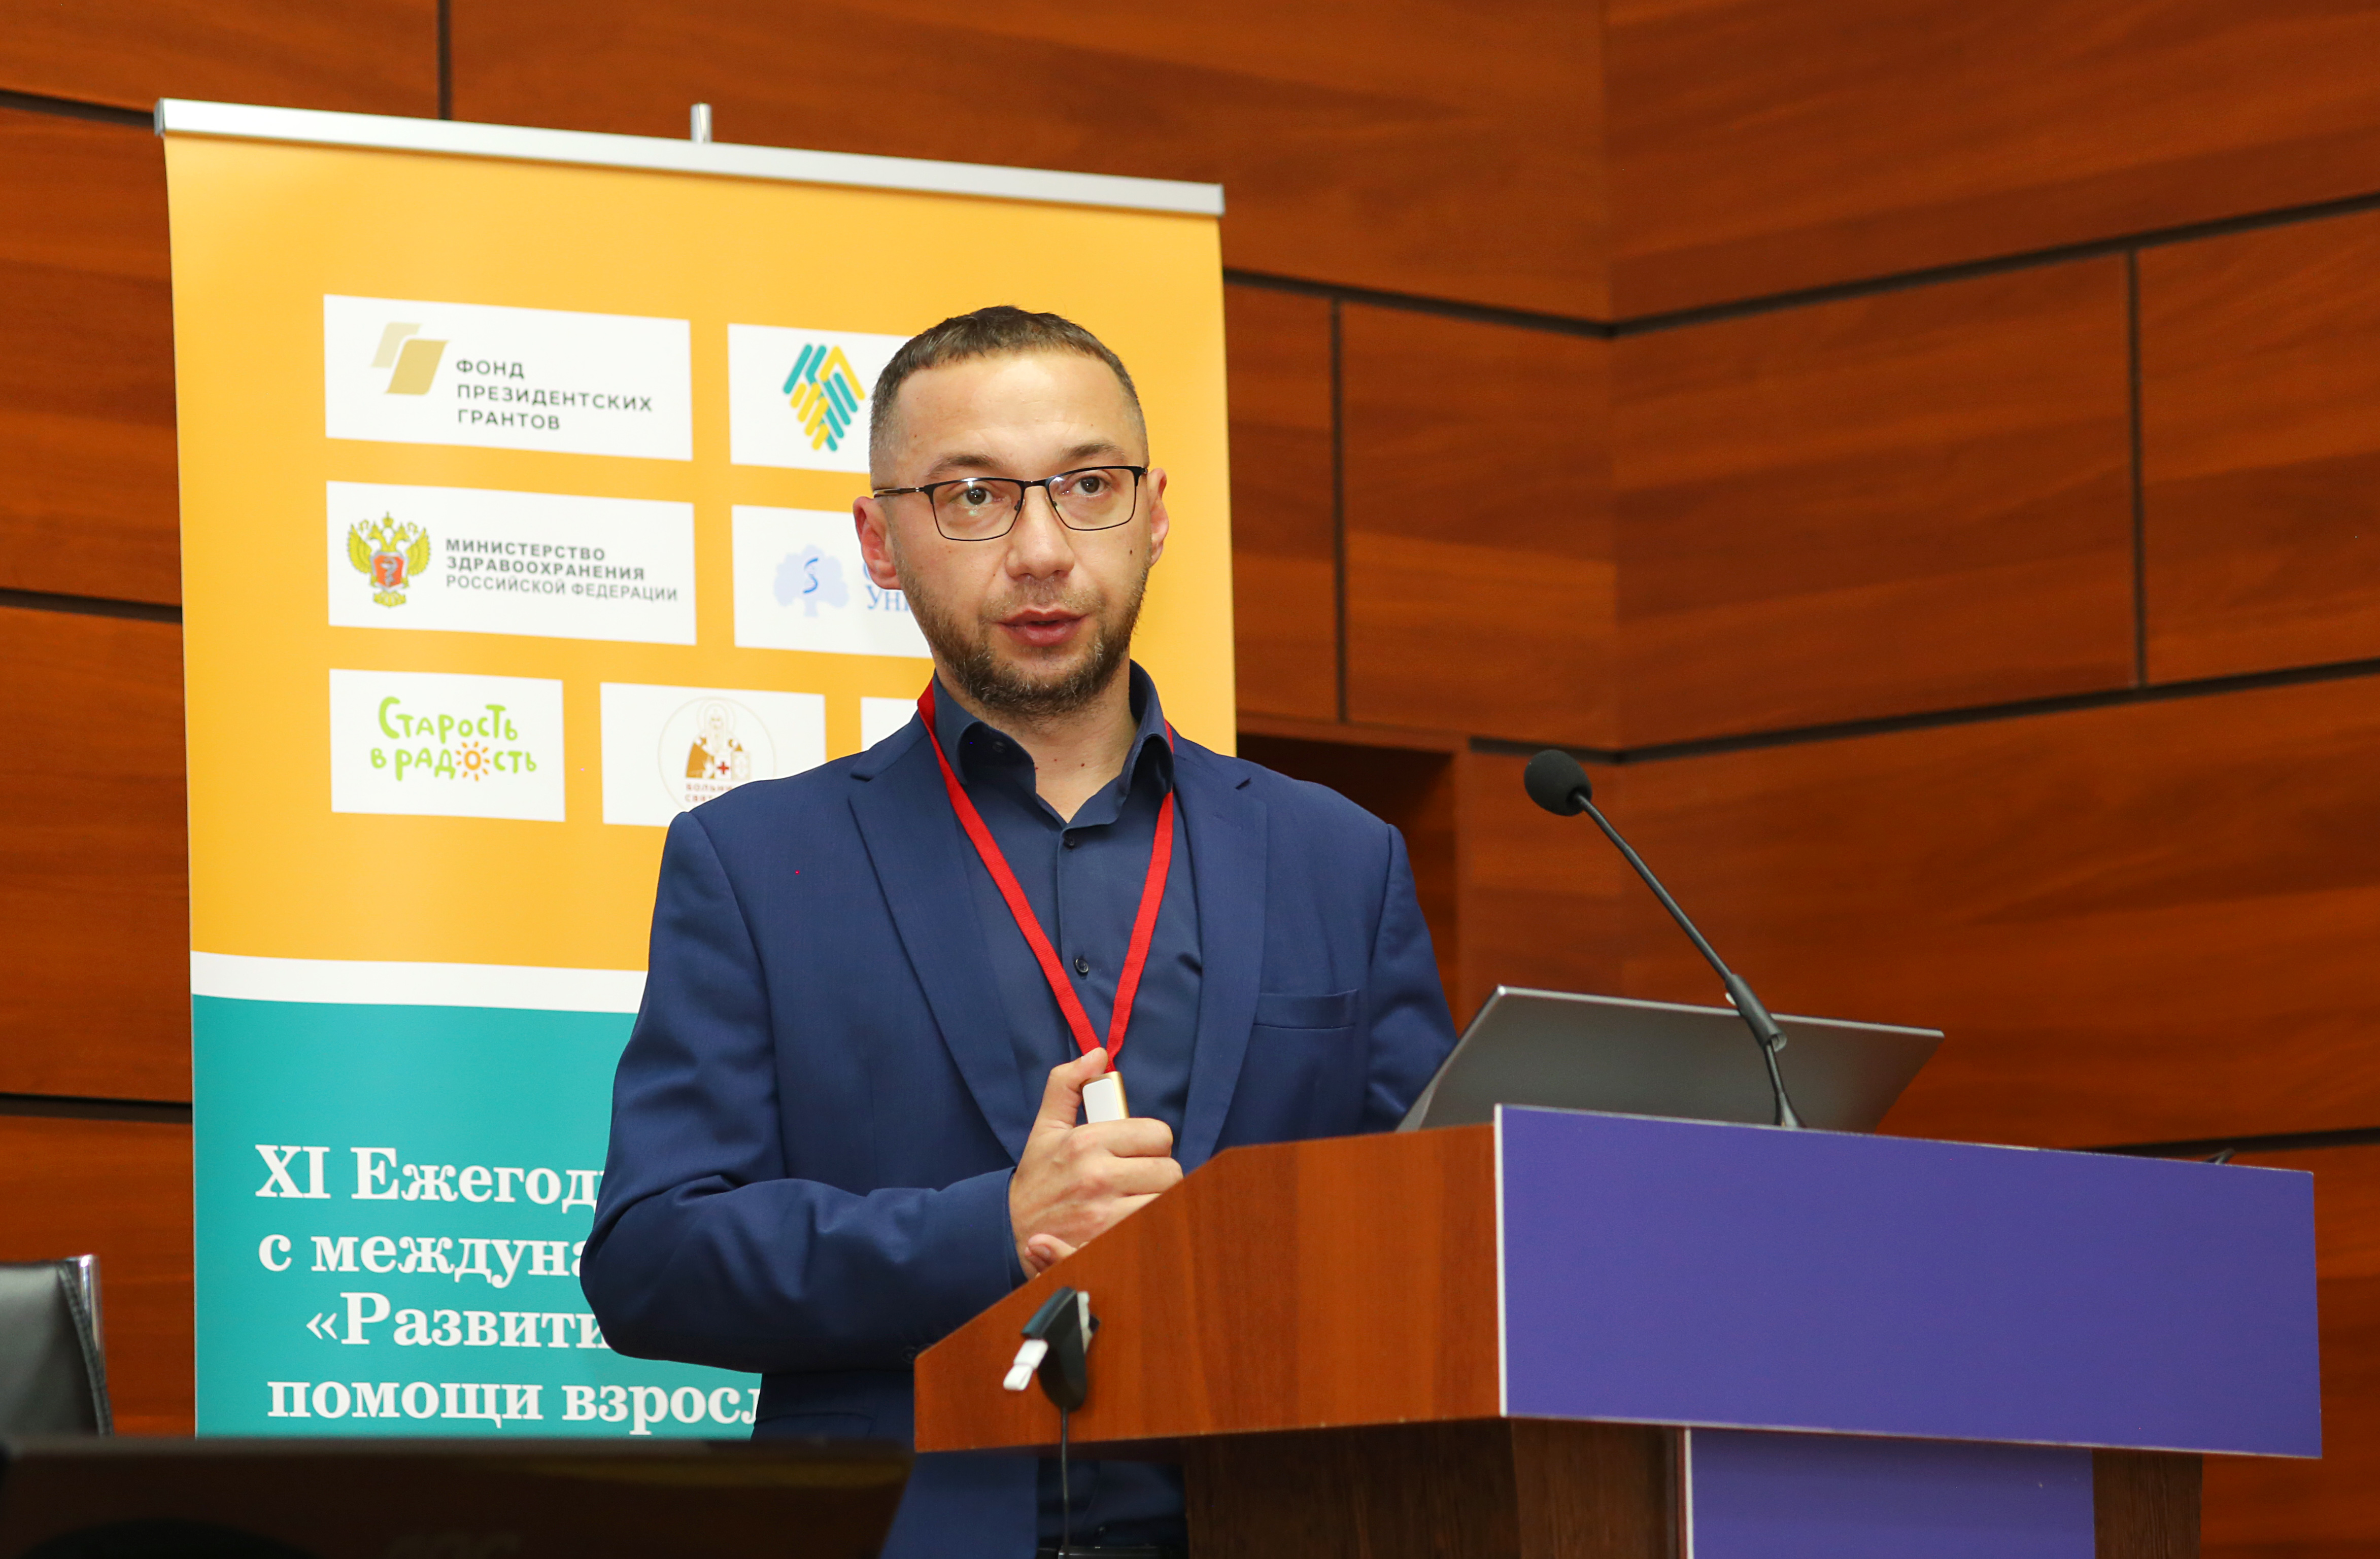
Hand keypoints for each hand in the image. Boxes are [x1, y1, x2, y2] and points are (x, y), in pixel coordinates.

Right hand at [1009, 1047, 1181, 1276]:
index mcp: (1086, 1142)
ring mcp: (1104, 1215)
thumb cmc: (1036, 1178)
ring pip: (1167, 1201)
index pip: (1158, 1135)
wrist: (1008, 1232)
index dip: (1153, 1143)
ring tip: (1138, 1200)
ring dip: (1159, 1201)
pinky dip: (1152, 1226)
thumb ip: (1067, 1084)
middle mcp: (1098, 1176)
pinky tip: (1137, 1223)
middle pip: (1170, 1171)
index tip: (1138, 1152)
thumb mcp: (1046, 1127)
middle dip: (1159, 1174)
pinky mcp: (1108, 1244)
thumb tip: (1098, 1054)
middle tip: (1139, 1179)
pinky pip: (1155, 1229)